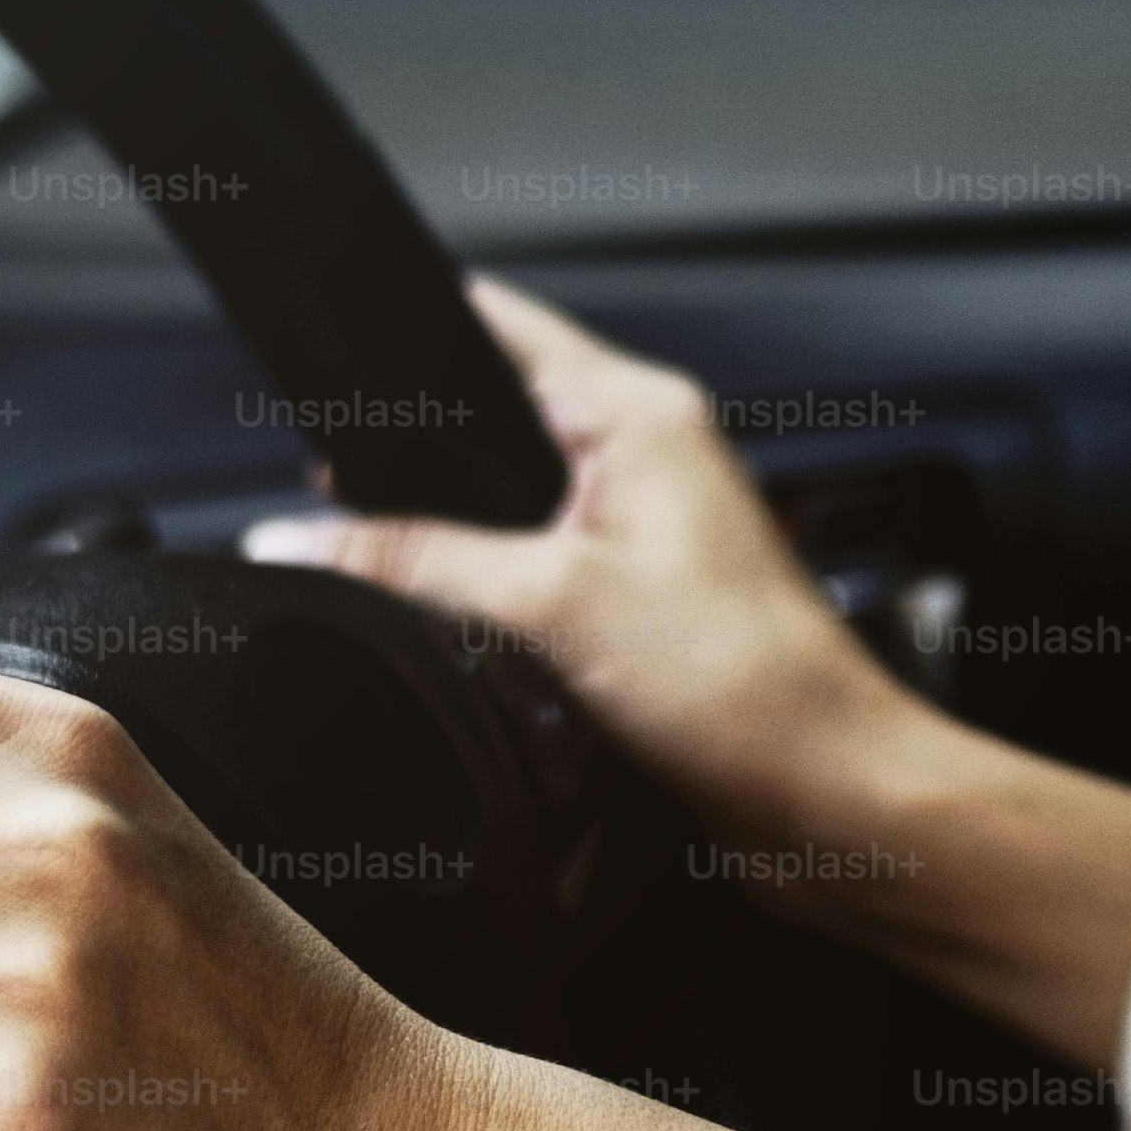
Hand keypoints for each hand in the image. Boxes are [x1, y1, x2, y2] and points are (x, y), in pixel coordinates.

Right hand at [249, 276, 1130, 1071]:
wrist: (831, 800)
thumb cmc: (751, 688)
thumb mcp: (554, 601)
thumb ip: (416, 560)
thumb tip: (298, 534)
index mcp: (640, 412)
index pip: (500, 330)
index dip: (410, 336)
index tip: (330, 357)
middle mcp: (647, 460)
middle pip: (490, 425)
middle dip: (415, 461)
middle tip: (336, 499)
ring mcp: (643, 538)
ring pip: (507, 513)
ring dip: (452, 544)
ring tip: (394, 571)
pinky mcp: (638, 613)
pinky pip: (533, 584)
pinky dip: (490, 603)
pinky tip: (453, 634)